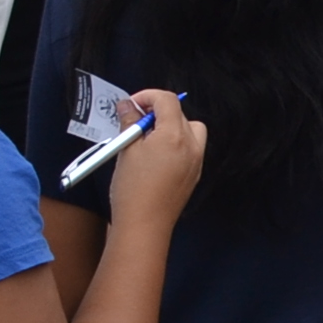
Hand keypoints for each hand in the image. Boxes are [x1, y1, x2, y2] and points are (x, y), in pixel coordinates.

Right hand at [105, 90, 205, 233]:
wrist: (144, 225)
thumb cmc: (132, 190)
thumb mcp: (126, 150)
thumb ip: (129, 123)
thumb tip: (127, 105)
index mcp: (175, 135)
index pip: (167, 100)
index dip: (147, 97)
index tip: (132, 104)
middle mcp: (192, 145)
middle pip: (179, 114)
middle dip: (157, 113)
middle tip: (135, 123)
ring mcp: (196, 161)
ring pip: (190, 129)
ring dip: (171, 127)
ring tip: (147, 140)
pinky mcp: (194, 174)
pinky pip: (191, 148)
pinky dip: (177, 144)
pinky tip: (156, 157)